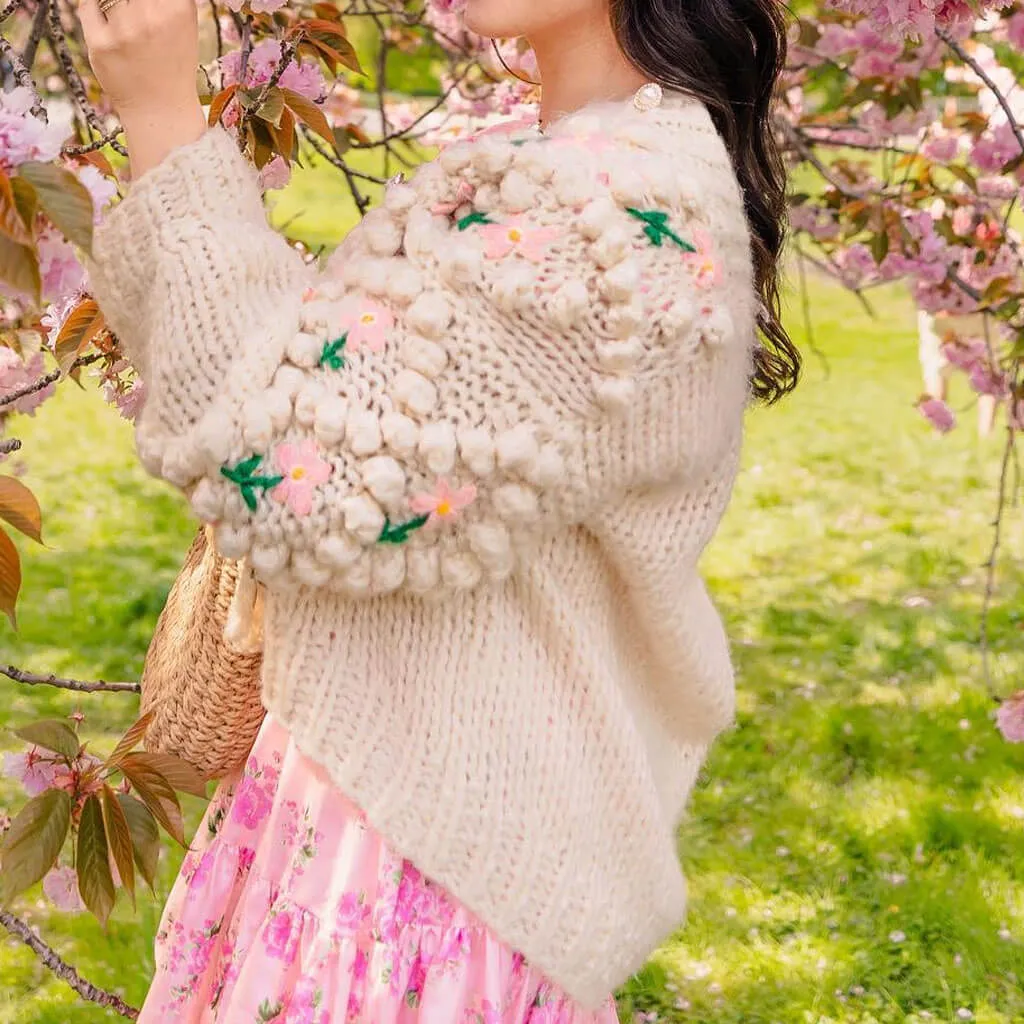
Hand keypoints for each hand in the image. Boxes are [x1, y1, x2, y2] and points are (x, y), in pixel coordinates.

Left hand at [77, 0, 206, 176]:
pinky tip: (109, 30)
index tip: (145, 9)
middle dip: (133, 5)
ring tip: (130, 36)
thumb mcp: (185, 26)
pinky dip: (94, 12)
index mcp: (178, 10)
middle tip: (139, 24)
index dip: (147, 1)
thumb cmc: (173, 67)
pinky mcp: (99, 44)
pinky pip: (87, 7)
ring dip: (116, 10)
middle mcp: (152, 17)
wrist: (161, 113)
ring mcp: (123, 31)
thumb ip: (168, 0)